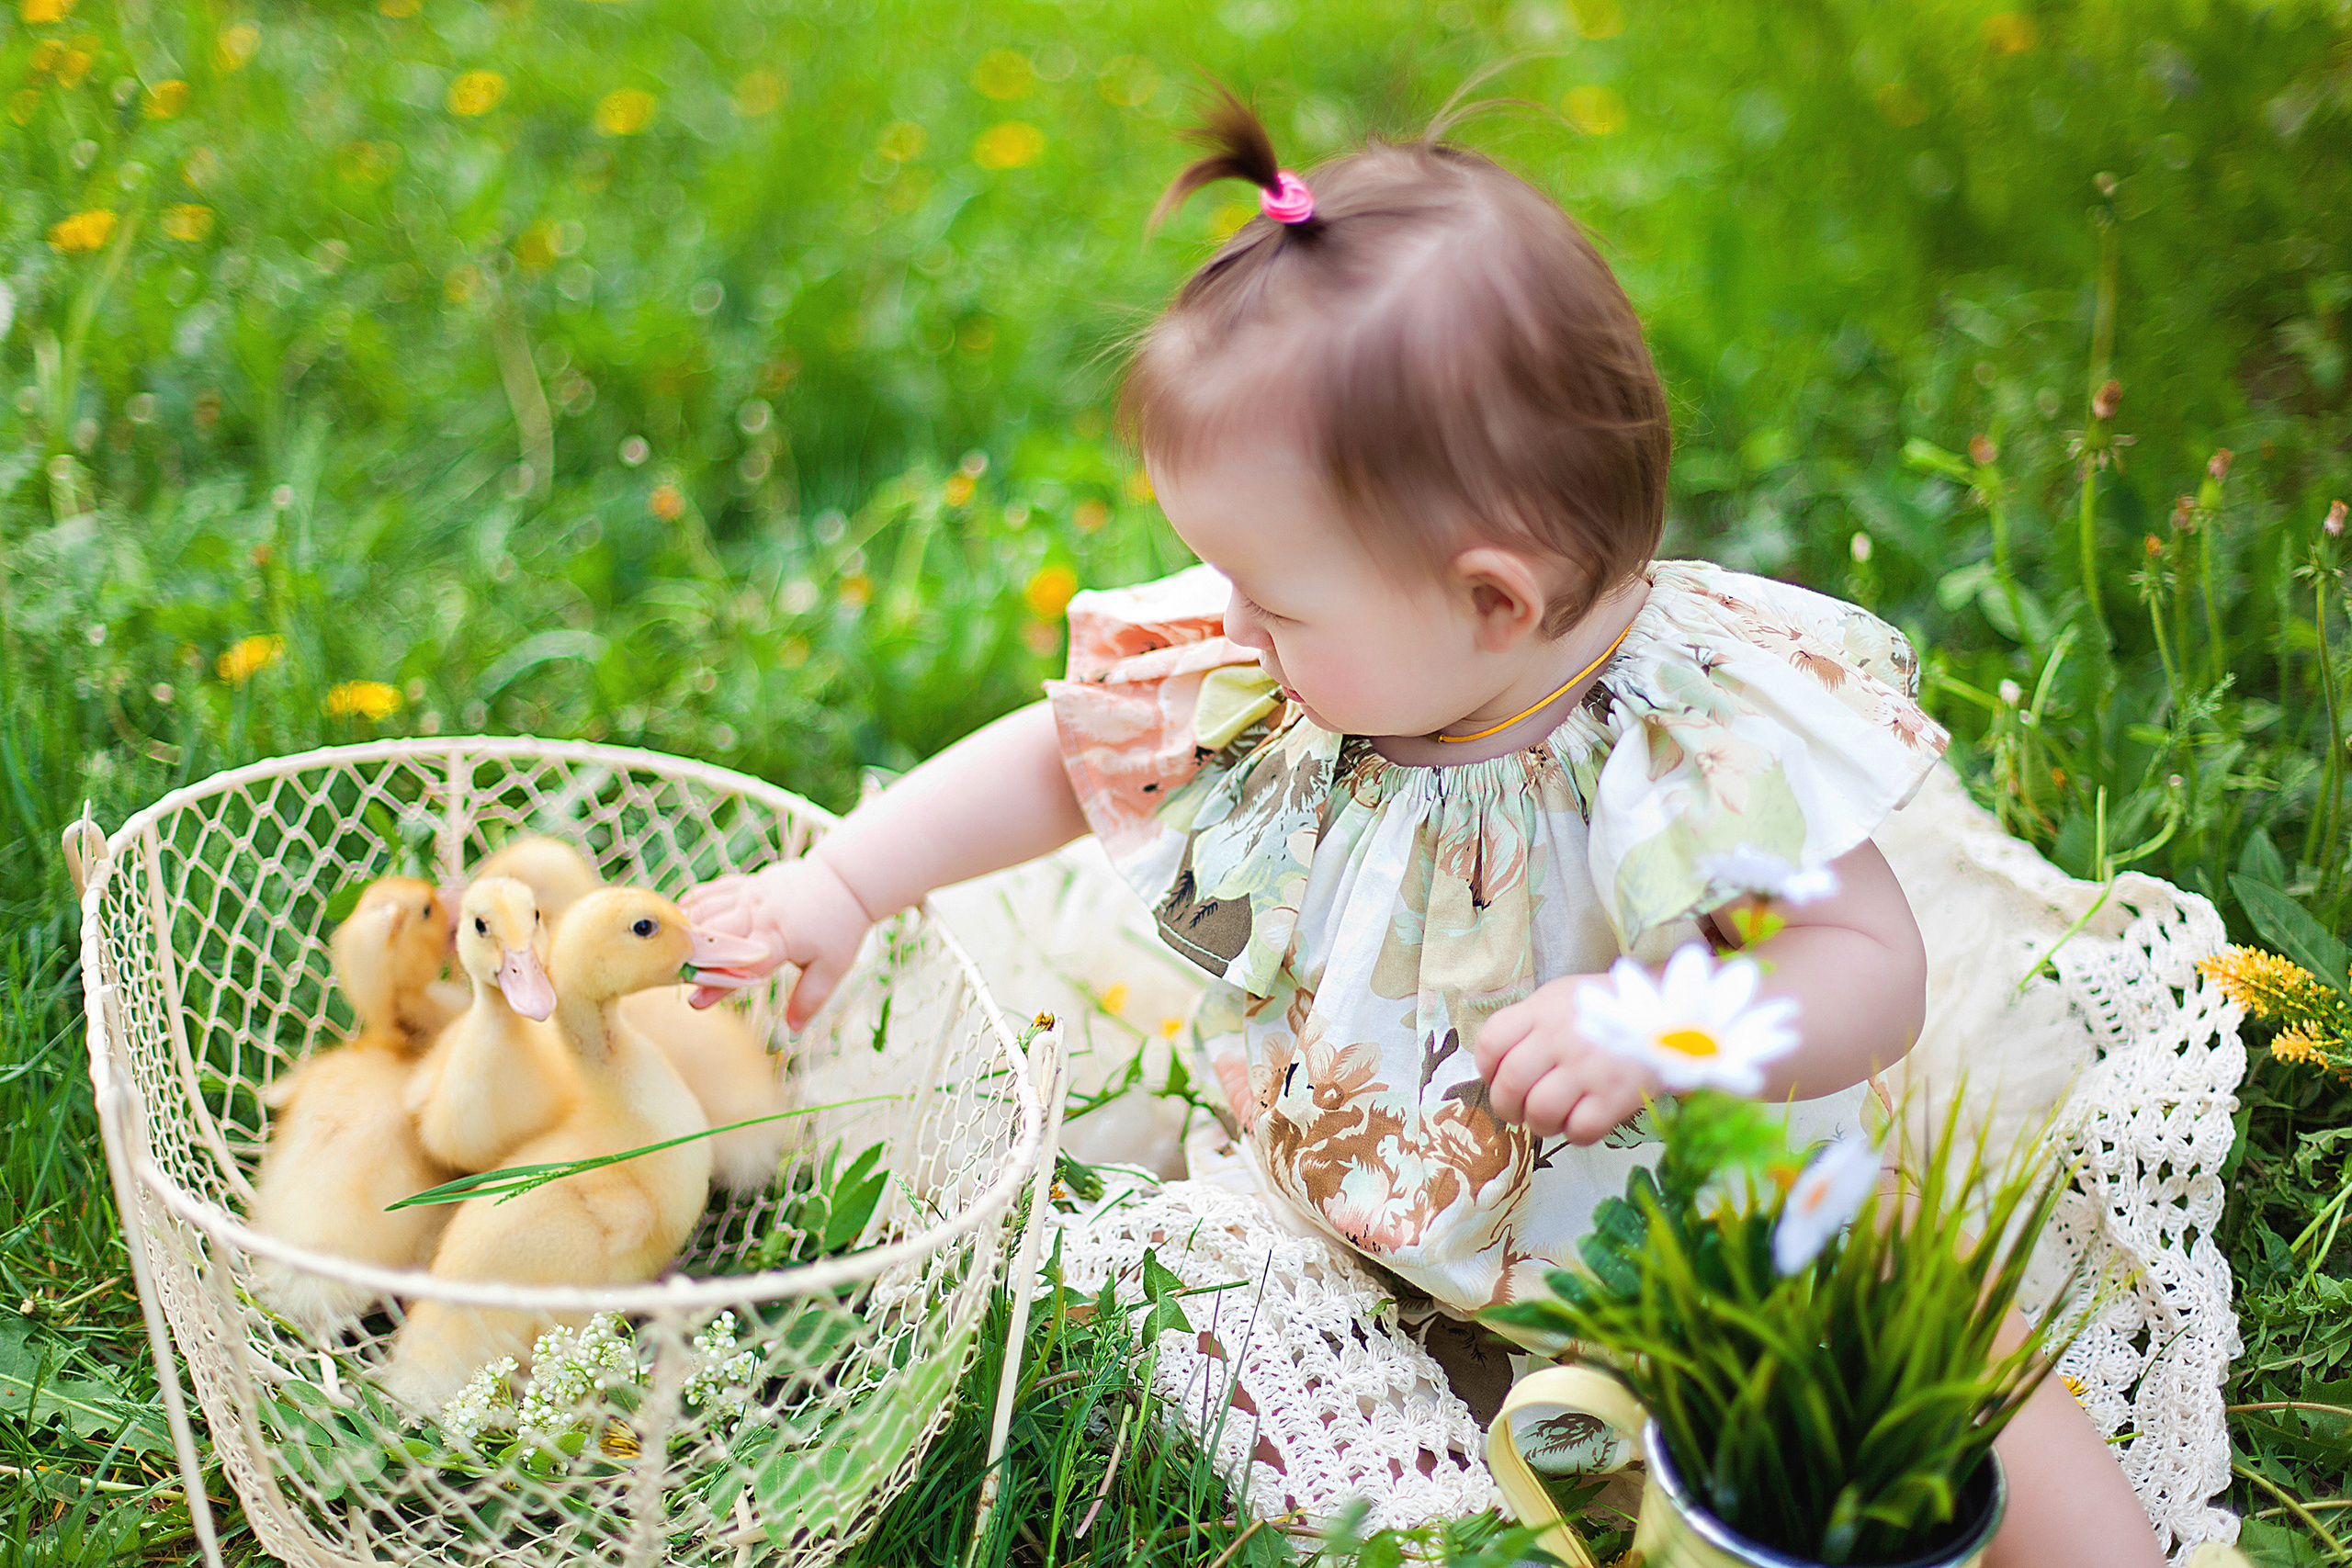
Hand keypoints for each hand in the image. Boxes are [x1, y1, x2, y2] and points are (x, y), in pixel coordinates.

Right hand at [679, 850, 873, 1029]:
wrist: (845, 880)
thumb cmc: (839, 926)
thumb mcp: (832, 967)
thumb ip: (810, 998)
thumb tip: (794, 1030)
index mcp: (778, 937)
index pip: (741, 964)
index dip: (718, 985)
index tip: (695, 1003)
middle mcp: (758, 913)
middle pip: (713, 934)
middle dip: (688, 955)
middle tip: (666, 974)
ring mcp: (749, 895)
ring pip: (705, 909)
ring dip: (684, 929)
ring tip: (661, 949)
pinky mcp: (746, 884)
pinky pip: (711, 891)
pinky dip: (692, 904)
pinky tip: (676, 918)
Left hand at [1474, 974, 1661, 1143]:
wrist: (1674, 1012)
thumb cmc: (1613, 1007)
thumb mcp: (1565, 997)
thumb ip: (1532, 1024)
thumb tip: (1501, 1065)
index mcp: (1542, 1009)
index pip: (1491, 1042)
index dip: (1487, 1069)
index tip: (1498, 1079)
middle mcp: (1559, 1037)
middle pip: (1510, 1084)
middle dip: (1508, 1108)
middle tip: (1521, 1113)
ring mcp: (1588, 1067)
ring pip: (1540, 1113)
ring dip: (1541, 1126)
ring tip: (1554, 1120)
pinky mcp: (1616, 1094)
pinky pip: (1581, 1130)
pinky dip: (1577, 1134)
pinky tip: (1586, 1121)